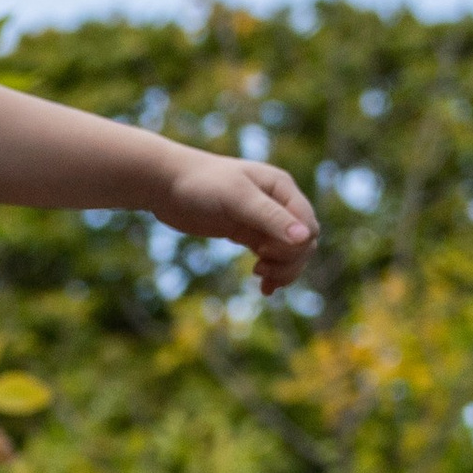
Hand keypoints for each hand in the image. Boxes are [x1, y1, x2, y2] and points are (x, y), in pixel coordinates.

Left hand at [152, 145, 316, 293]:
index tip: (263, 250)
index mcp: (282, 188)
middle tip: (260, 269)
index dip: (294, 246)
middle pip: (303, 243)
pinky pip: (271, 256)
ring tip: (260, 277)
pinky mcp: (247, 233)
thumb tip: (305, 238)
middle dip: (289, 261)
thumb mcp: (236, 198)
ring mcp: (263, 219)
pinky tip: (264, 288)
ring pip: (289, 252)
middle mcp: (277, 202)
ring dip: (282, 269)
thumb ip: (269, 217)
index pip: (308, 226)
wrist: (165, 185)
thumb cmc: (201, 184)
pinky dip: (272, 272)